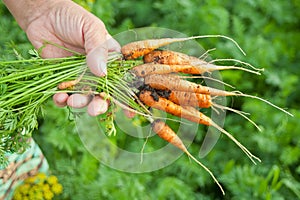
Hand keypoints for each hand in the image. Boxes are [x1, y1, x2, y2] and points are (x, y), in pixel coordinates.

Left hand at [17, 0, 119, 115]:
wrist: (43, 16)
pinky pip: (64, 95)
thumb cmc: (72, 18)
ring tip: (72, 102)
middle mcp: (97, 71)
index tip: (128, 111)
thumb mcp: (91, 28)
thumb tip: (102, 73)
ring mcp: (80, 77)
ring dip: (80, 103)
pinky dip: (62, 100)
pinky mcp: (63, 80)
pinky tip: (59, 97)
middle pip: (103, 93)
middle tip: (94, 110)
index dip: (126, 96)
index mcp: (110, 59)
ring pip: (84, 97)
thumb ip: (98, 49)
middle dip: (100, 105)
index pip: (122, 80)